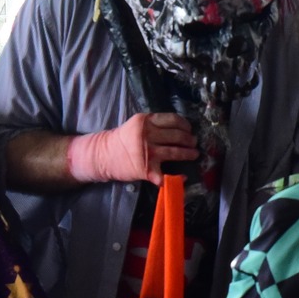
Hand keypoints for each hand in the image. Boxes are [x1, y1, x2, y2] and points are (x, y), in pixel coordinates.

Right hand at [66, 112, 198, 182]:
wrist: (104, 156)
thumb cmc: (122, 139)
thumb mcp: (136, 124)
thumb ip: (154, 124)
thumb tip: (178, 127)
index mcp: (146, 121)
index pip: (173, 119)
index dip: (185, 124)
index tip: (189, 129)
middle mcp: (147, 135)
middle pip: (177, 136)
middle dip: (189, 140)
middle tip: (193, 142)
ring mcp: (148, 153)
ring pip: (176, 153)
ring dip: (188, 154)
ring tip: (193, 154)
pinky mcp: (147, 170)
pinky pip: (166, 175)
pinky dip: (177, 177)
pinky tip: (183, 177)